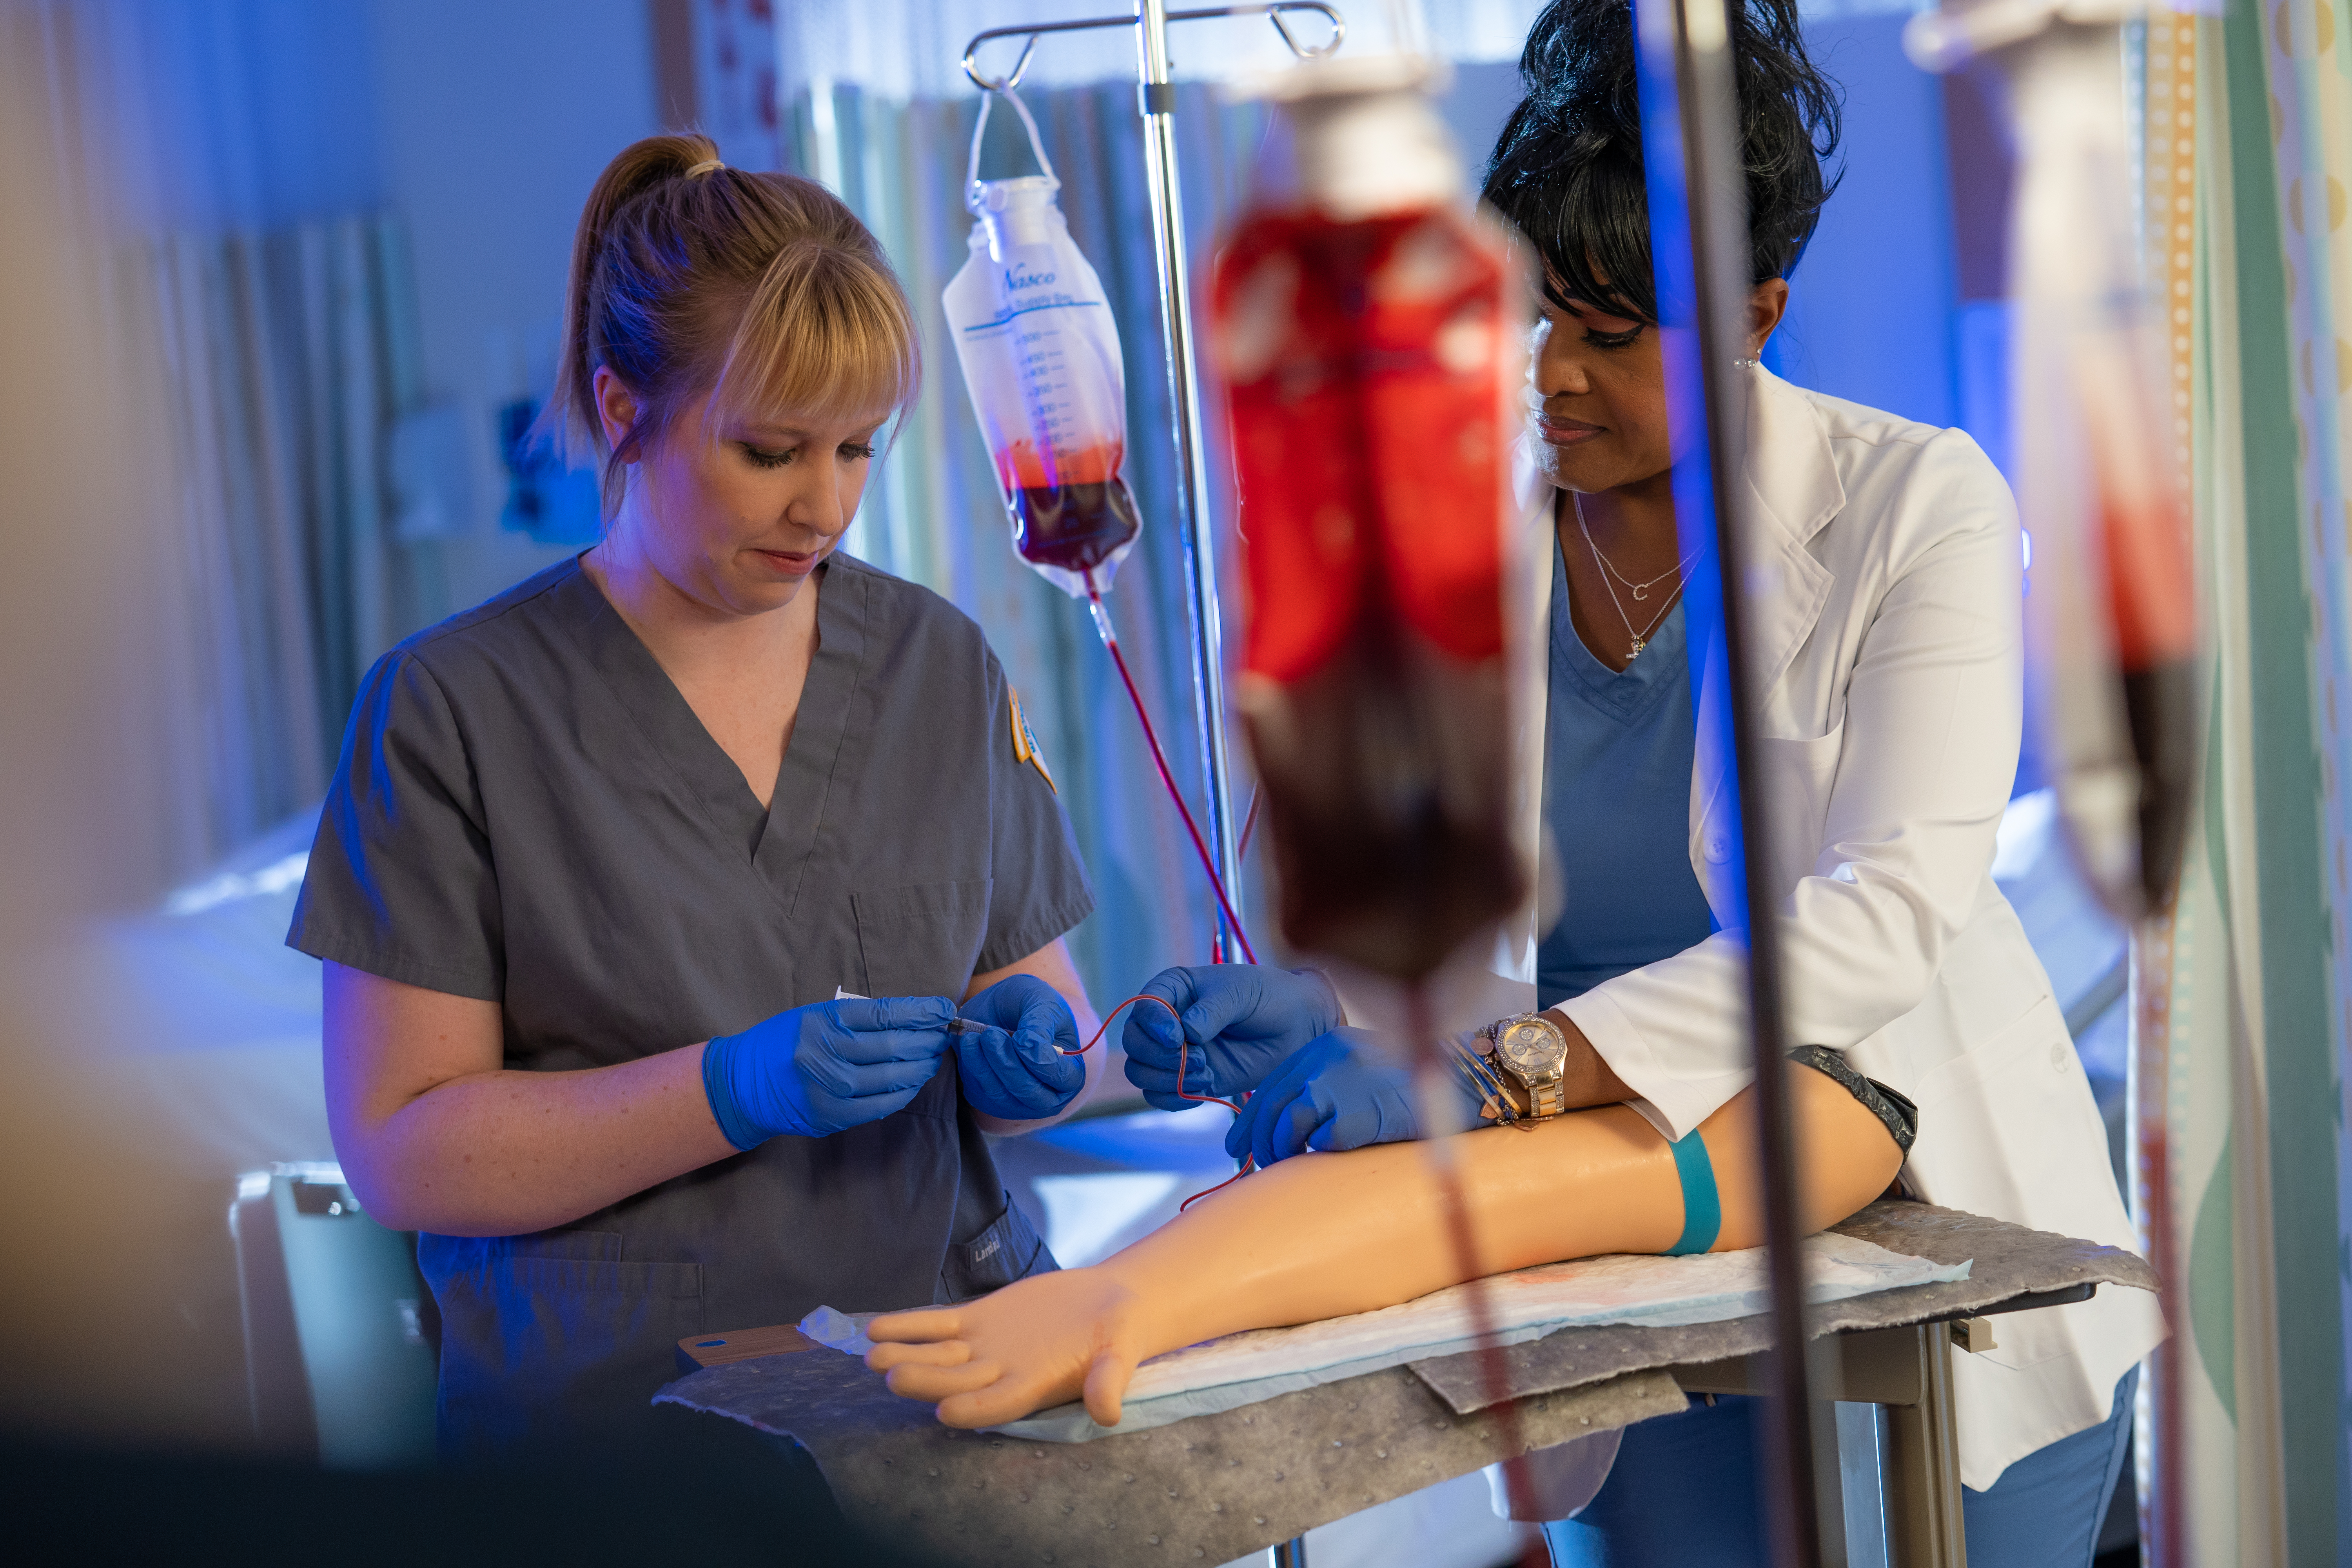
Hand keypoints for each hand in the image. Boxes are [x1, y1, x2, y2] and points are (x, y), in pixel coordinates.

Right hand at [700, 996, 953, 1145]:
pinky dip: (904, 1093)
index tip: (944, 1009)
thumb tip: (912, 1018)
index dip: (921, 1012)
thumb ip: (857, 1018)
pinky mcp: (830, 1116)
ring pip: (891, 1077)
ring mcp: (828, 1089)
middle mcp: (825, 1054)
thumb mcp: (814, 1016)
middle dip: (928, 1039)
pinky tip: (914, 1082)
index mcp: (822, 1022)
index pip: (885, 1014)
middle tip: (945, 1034)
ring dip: (922, 1066)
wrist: (743, 1083)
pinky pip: (880, 1106)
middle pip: (894, 1046)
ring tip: (934, 1056)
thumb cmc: (784, 1042)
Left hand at [867, 1266, 1152, 1428]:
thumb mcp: (1122, 1350)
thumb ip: (1111, 1379)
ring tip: (871, 1350)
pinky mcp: (975, 1321)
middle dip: (924, 1380)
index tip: (946, 1410)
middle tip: (892, 1376)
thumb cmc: (1120, 1332)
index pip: (997, 1405)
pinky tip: (876, 1327)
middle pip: (956, 1381)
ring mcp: (983, 1348)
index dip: (973, 1408)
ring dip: (905, 1354)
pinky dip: (908, 1325)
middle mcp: (1001, 1374)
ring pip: (937, 1356)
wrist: (1108, 1302)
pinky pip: (936, 1326)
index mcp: (1034, 1388)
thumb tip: (1109, 1413)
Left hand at [955, 975, 1084, 1119]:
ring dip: (986, 1064)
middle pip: (1030, 1093)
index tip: (1022, 1036)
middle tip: (991, 1034)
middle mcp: (1048, 1095)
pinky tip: (970, 1042)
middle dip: (1008, 1064)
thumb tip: (1029, 1045)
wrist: (1001, 1008)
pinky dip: (972, 1067)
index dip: (1042, 1061)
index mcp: (1070, 1072)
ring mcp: (1017, 1102)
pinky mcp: (989, 1100)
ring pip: (1001, 1095)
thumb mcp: (1042, 1000)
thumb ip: (1041, 1021)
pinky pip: (979, 1092)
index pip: (1063, 1078)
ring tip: (977, 1035)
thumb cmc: (1030, 1004)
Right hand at [1121, 964, 1342, 1109]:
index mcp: (1174, 990)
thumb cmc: (1269, 997)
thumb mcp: (1240, 992)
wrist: (1298, 1028)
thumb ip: (1211, 1011)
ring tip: (1205, 1073)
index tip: (1178, 1036)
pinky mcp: (1189, 1079)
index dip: (1152, 1024)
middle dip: (1159, 1056)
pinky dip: (1174, 1098)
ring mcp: (1176, 1053)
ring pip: (1140, 1072)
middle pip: (1134, 1043)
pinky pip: (1159, 1095)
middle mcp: (1168, 1021)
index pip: (1143, 1007)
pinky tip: (1203, 1090)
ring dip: (1166, 1079)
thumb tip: (1185, 1034)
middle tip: (1198, 1058)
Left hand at [1224, 1028, 1477, 1167]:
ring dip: (1282, 1152)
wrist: (1463, 1082)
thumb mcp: (1359, 1067)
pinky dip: (1319, 1153)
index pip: (1271, 1085)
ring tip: (1288, 1167)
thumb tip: (1286, 1123)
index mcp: (1325, 1045)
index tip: (1237, 1145)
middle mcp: (1327, 1058)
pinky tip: (1327, 1158)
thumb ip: (1323, 1082)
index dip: (1249, 1120)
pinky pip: (1323, 1141)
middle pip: (1272, 1106)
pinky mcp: (1360, 1111)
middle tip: (1256, 1165)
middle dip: (1258, 1142)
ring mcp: (1343, 1083)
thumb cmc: (1411, 1082)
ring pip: (1288, 1125)